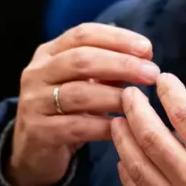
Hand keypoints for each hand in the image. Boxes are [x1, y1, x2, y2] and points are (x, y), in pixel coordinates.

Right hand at [9, 23, 158, 185]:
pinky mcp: (38, 132)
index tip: (147, 49)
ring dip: (115, 96)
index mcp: (48, 53)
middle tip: (152, 73)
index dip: (117, 38)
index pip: (83, 34)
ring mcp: (34, 102)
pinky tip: (122, 127)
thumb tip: (143, 57)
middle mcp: (37, 73)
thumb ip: (107, 70)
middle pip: (81, 60)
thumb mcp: (83, 83)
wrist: (33, 150)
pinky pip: (76, 126)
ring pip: (79, 93)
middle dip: (121, 64)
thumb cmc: (66, 111)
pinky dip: (103, 126)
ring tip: (141, 103)